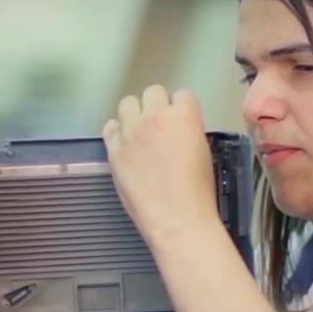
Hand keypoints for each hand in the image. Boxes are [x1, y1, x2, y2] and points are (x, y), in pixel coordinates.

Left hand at [102, 85, 219, 249]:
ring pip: (127, 103)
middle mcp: (155, 118)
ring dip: (135, 112)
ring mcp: (131, 133)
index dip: (183, 109)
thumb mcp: (203, 151)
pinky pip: (110, 127)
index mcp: (184, 116)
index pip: (183, 95)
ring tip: (140, 131)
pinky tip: (124, 142)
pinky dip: (117, 131)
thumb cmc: (199, 191)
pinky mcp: (114, 150)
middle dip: (158, 105)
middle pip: (153, 92)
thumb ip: (188, 132)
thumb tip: (178, 130)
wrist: (177, 219)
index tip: (182, 123)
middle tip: (161, 126)